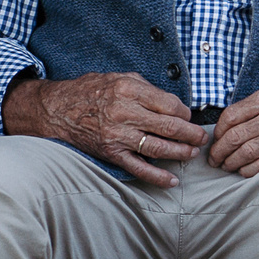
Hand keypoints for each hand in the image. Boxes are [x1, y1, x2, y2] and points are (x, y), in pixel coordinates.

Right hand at [1, 72, 205, 186]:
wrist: (55, 110)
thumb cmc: (90, 92)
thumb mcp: (118, 77)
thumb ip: (146, 88)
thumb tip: (174, 104)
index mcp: (129, 89)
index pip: (170, 105)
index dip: (186, 113)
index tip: (189, 117)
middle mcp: (125, 112)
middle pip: (170, 127)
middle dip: (191, 134)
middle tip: (203, 138)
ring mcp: (118, 135)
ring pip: (159, 148)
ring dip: (181, 153)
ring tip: (193, 154)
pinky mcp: (111, 153)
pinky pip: (138, 167)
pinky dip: (157, 176)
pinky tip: (172, 180)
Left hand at [207, 88, 258, 175]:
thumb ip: (252, 108)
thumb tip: (224, 128)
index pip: (231, 115)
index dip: (218, 132)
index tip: (214, 140)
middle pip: (236, 136)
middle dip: (219, 151)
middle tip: (214, 159)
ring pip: (247, 152)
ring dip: (231, 162)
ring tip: (225, 166)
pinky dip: (249, 170)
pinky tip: (243, 171)